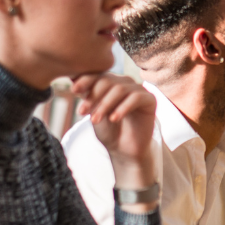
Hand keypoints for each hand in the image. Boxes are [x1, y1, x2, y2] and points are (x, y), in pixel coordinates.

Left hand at [72, 73, 157, 193]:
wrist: (123, 150)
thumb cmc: (108, 130)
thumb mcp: (93, 113)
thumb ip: (88, 97)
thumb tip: (74, 82)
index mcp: (110, 83)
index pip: (98, 75)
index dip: (86, 81)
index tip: (73, 90)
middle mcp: (125, 83)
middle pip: (108, 80)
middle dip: (93, 96)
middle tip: (82, 112)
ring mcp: (138, 90)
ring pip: (120, 89)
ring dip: (105, 104)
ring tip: (95, 119)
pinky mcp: (150, 100)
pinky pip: (136, 98)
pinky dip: (122, 108)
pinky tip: (113, 119)